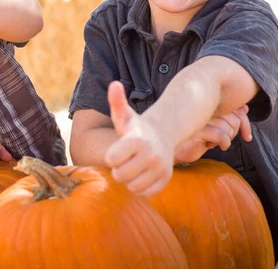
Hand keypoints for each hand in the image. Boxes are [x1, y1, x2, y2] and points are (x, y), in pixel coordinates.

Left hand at [104, 81, 174, 196]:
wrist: (163, 133)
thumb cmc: (137, 126)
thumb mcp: (125, 114)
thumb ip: (117, 101)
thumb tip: (114, 84)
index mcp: (137, 139)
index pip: (111, 159)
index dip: (112, 156)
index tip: (118, 149)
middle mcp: (151, 154)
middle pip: (120, 175)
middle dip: (118, 169)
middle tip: (125, 160)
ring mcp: (160, 168)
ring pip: (132, 186)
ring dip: (129, 179)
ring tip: (133, 166)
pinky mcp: (165, 179)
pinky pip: (145, 193)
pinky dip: (141, 187)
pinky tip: (142, 174)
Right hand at [174, 105, 251, 163]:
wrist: (177, 150)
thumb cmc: (197, 138)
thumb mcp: (216, 127)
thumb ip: (229, 117)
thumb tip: (245, 108)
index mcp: (210, 104)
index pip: (237, 109)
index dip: (245, 123)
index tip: (246, 136)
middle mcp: (205, 107)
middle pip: (235, 119)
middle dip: (234, 134)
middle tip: (223, 139)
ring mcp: (201, 117)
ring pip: (229, 128)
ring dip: (227, 140)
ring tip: (214, 142)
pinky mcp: (198, 130)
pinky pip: (221, 136)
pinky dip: (224, 144)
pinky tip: (215, 146)